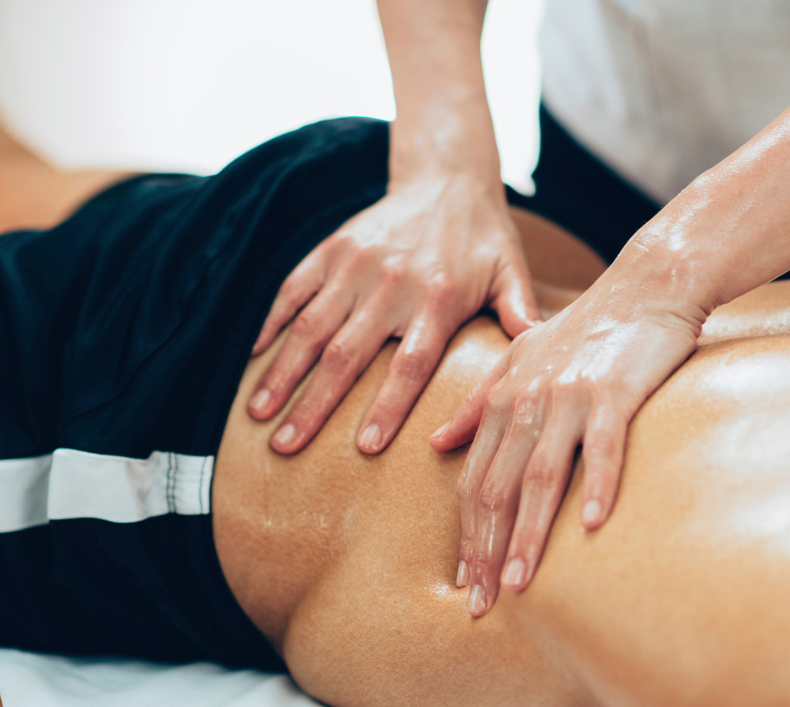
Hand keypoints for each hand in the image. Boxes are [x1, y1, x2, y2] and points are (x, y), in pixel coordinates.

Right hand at [247, 174, 540, 454]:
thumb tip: (537, 365)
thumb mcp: (511, 273)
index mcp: (438, 299)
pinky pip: (293, 290)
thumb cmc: (483, 238)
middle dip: (312, 405)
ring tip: (257, 415)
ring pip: (309, 327)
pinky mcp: (331, 248)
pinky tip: (252, 359)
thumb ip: (519, 317)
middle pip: (345, 355)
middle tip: (285, 447)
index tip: (364, 448)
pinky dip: (270, 324)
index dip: (387, 406)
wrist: (446, 176)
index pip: (409, 365)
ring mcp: (354, 265)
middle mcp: (391, 284)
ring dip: (281, 374)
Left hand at [430, 271, 702, 616]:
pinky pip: (603, 448)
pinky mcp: (614, 393)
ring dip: (527, 535)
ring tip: (519, 584)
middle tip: (481, 605)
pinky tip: (590, 528)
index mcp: (502, 399)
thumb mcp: (518, 359)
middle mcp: (527, 401)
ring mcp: (570, 398)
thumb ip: (477, 402)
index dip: (466, 535)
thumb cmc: (585, 328)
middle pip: (497, 488)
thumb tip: (438, 442)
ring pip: (540, 477)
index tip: (463, 583)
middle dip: (485, 551)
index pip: (474, 480)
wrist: (645, 285)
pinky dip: (596, 487)